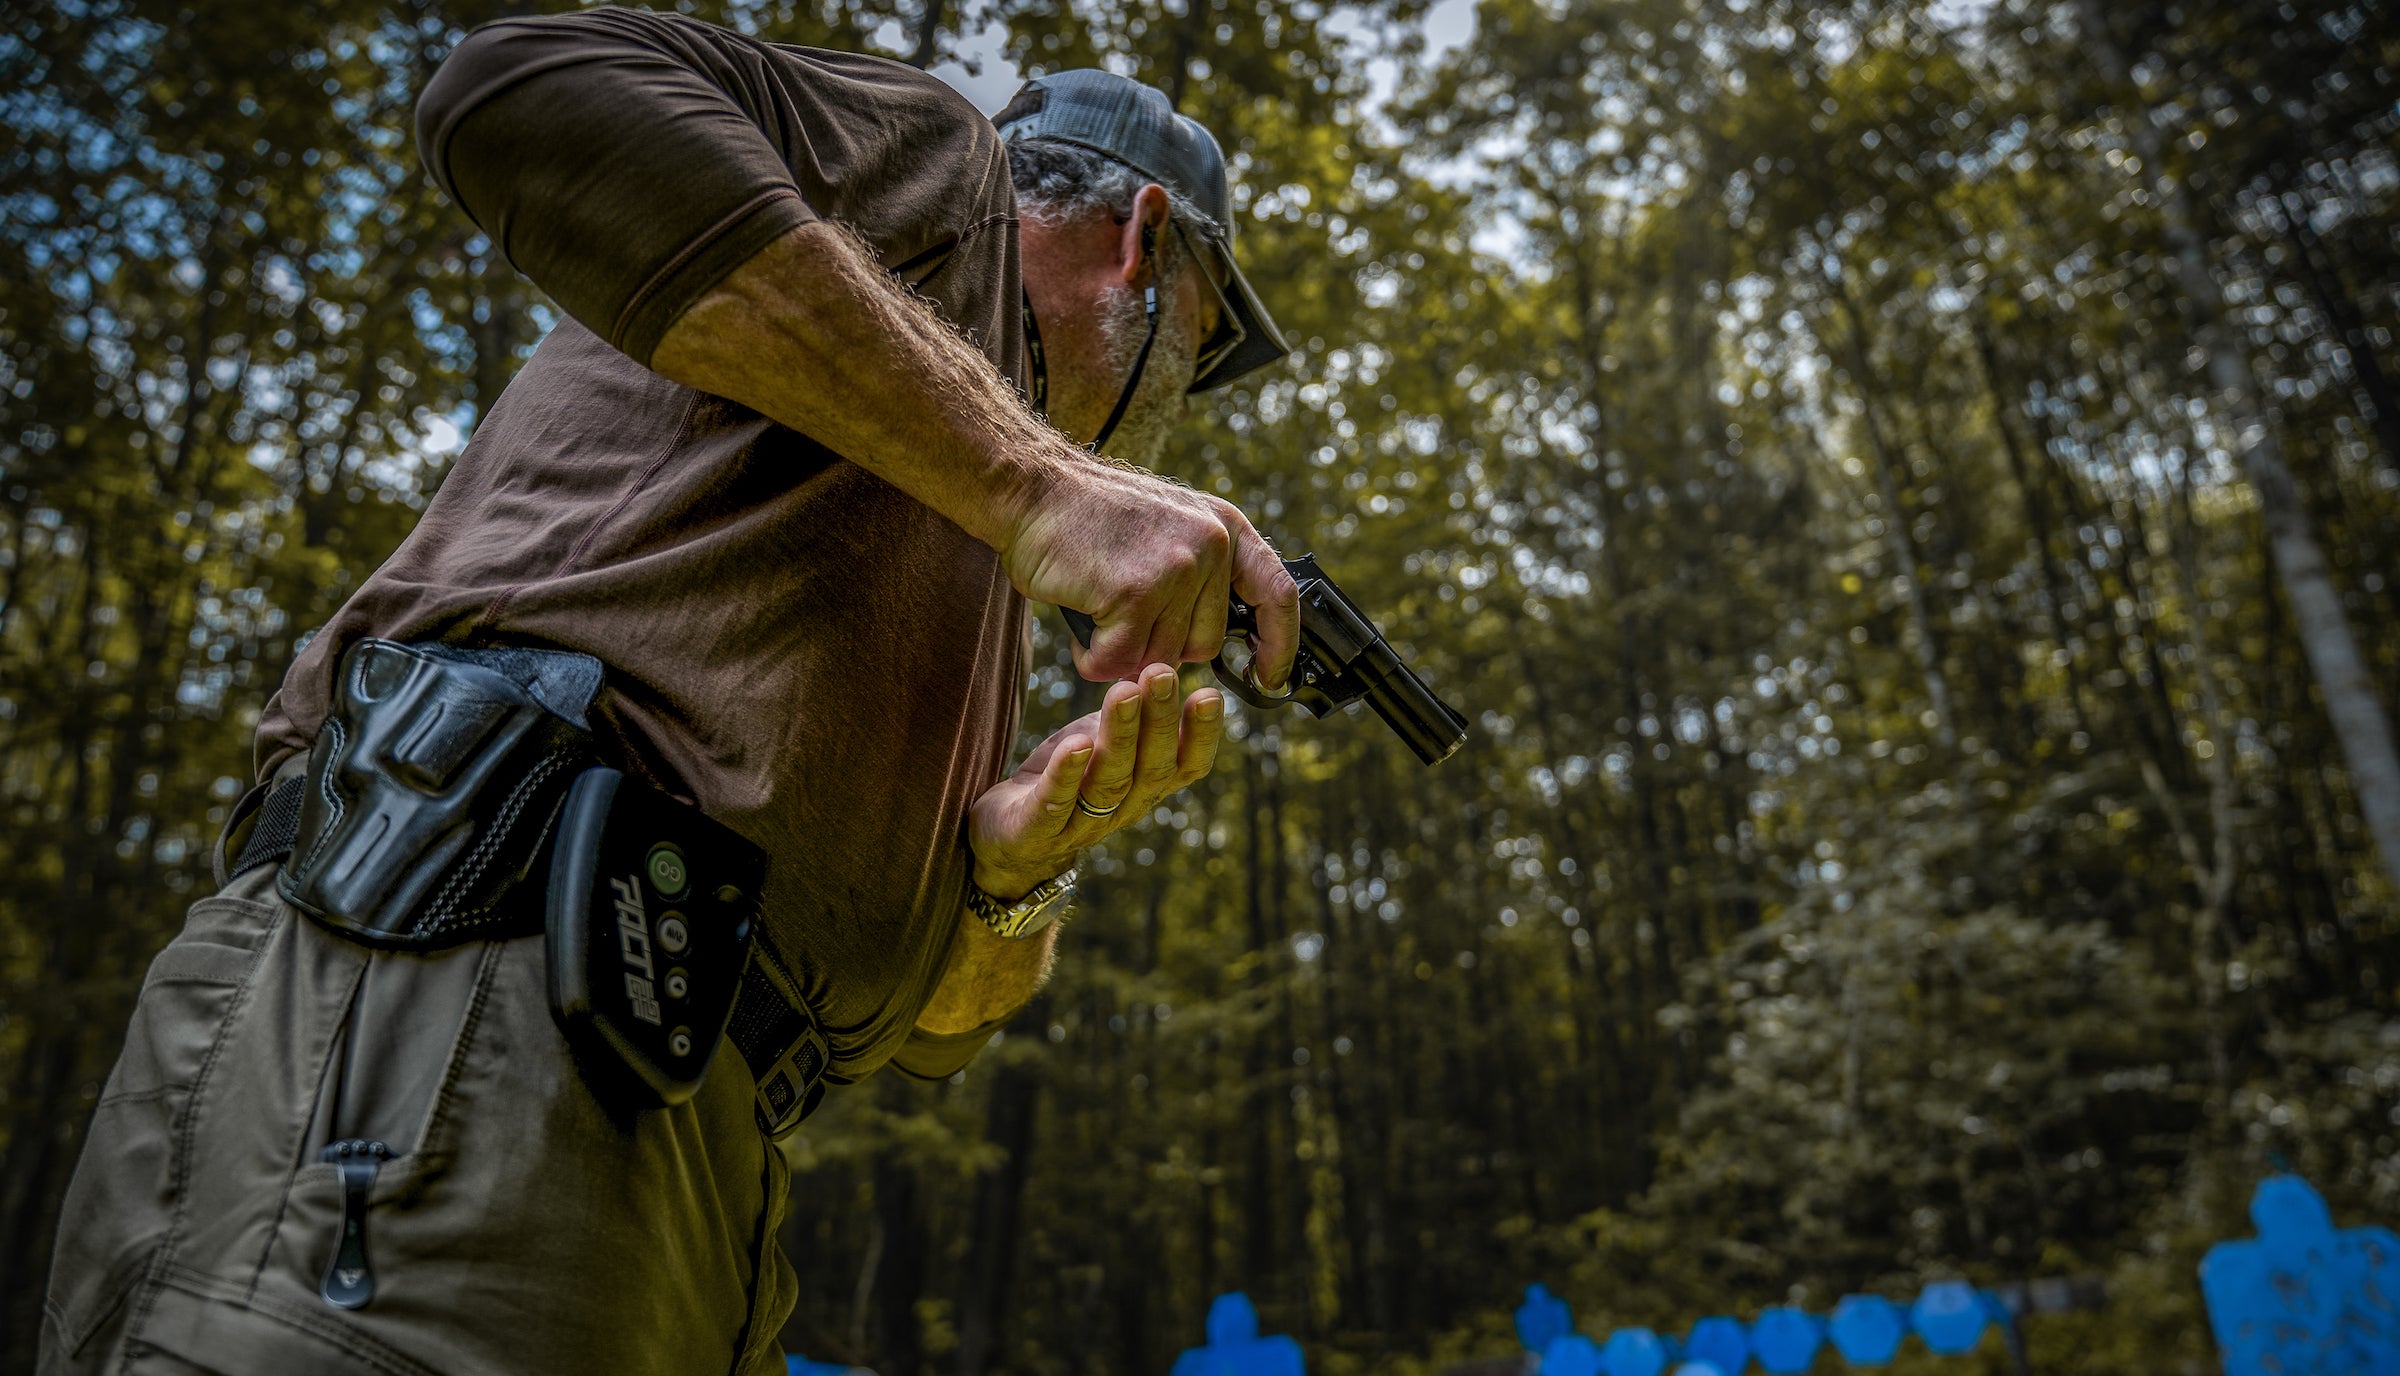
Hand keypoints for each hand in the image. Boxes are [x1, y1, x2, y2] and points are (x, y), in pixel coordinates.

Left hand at [968, 663, 1223, 899]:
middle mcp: (1122, 809)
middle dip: (1159, 720)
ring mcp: (1080, 825)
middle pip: (1150, 768)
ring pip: (1108, 782)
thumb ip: (1136, 719)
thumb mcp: (1106, 746)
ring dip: (1120, 736)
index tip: (1210, 695)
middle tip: (1161, 673)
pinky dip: (1066, 774)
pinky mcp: (1034, 831)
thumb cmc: (1067, 780)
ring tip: (1124, 692)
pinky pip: (1054, 805)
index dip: (1202, 736)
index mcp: (1145, 788)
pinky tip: (1075, 744)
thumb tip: (1167, 667)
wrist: (1007, 839)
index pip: (1185, 767)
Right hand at [1002, 455, 1298, 689]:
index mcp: (1227, 529)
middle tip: (1123, 617)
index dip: (1278, 644)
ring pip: (1162, 659)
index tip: (1268, 679)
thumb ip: (1203, 572)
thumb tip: (1219, 642)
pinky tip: (1082, 627)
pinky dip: (1094, 658)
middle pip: (1205, 645)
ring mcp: (1177, 569)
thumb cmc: (1092, 517)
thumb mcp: (1172, 526)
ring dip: (1123, 652)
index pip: (1277, 594)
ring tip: (1097, 612)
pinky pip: (1122, 661)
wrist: (1033, 490)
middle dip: (1162, 646)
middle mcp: (1211, 546)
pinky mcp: (1136, 593)